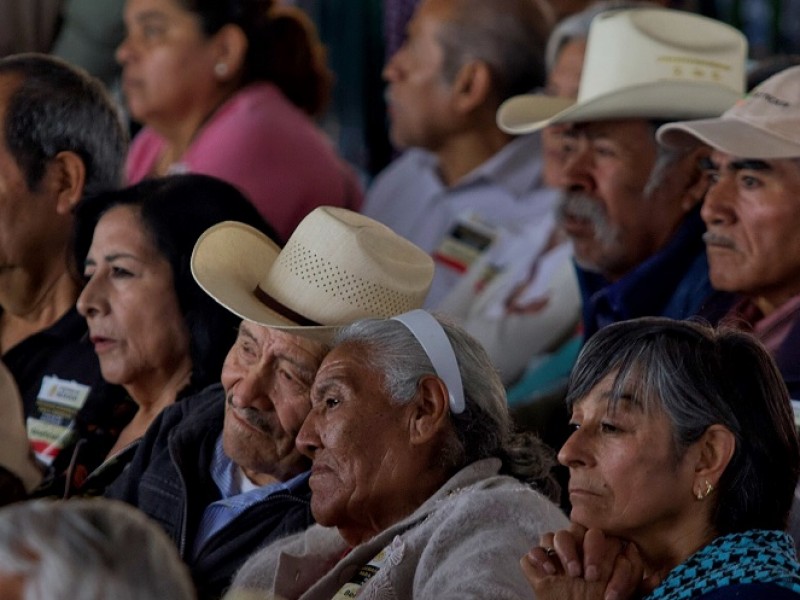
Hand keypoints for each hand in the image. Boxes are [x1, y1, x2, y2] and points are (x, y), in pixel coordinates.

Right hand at [521, 527, 643, 599]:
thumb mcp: (626, 597)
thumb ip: (639, 584)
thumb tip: (661, 575)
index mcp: (598, 551)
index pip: (598, 536)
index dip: (601, 553)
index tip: (603, 579)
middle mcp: (577, 550)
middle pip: (575, 529)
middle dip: (582, 549)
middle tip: (588, 574)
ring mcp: (557, 558)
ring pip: (554, 535)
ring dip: (563, 551)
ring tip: (571, 573)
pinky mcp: (538, 569)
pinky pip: (531, 554)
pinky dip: (538, 560)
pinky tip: (549, 574)